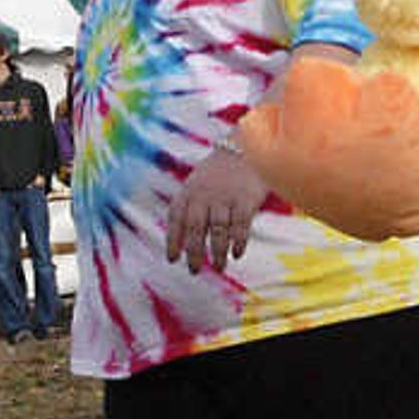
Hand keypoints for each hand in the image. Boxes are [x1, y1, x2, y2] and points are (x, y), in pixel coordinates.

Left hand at [165, 145, 272, 274]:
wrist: (245, 148)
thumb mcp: (196, 184)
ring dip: (217, 252)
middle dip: (194, 252)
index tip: (173, 259)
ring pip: (218, 230)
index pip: (176, 218)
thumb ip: (188, 207)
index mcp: (189, 192)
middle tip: (194, 270)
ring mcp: (225, 197)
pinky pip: (240, 225)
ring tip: (219, 267)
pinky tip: (237, 253)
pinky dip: (238, 241)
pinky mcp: (245, 199)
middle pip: (195, 228)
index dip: (173, 240)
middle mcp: (204, 195)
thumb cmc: (218, 173)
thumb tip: (182, 242)